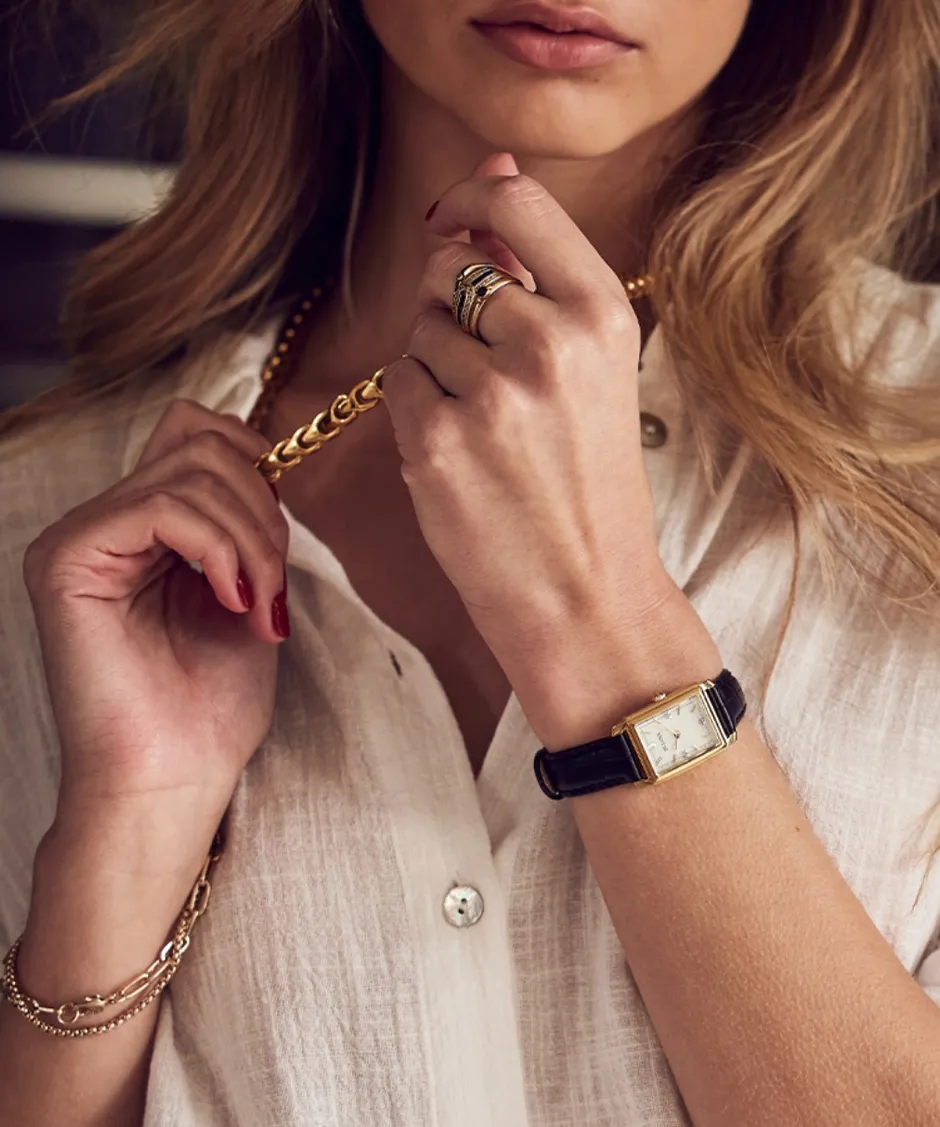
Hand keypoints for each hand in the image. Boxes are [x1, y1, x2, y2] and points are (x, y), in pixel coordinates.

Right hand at [22, 400, 289, 859]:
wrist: (173, 781)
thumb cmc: (210, 706)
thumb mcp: (248, 592)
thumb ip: (247, 527)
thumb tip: (271, 466)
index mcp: (141, 531)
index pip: (195, 435)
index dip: (255, 464)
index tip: (281, 539)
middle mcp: (103, 525)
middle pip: (199, 440)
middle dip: (262, 509)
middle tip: (274, 586)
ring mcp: (80, 539)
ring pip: (190, 471)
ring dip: (252, 538)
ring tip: (258, 604)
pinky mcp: (67, 560)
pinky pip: (161, 507)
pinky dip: (219, 548)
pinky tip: (231, 600)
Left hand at [382, 152, 673, 678]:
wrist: (587, 596)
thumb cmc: (591, 486)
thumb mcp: (594, 372)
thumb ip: (542, 276)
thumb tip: (494, 175)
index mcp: (602, 317)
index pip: (516, 208)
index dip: (470, 202)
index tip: (451, 221)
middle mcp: (549, 344)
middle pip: (451, 267)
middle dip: (450, 304)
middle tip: (485, 371)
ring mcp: (490, 395)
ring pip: (419, 328)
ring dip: (433, 364)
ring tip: (482, 425)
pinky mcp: (438, 442)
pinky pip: (397, 382)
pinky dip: (416, 410)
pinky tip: (458, 454)